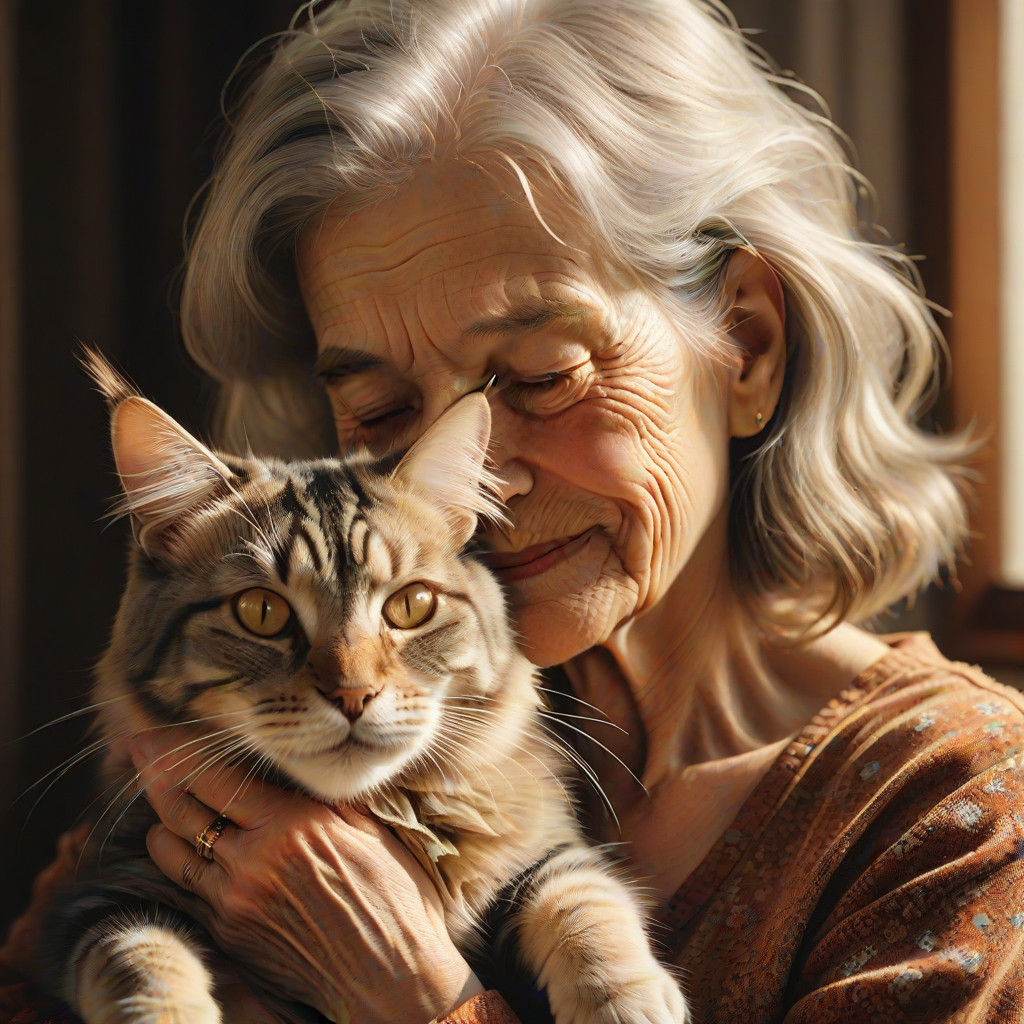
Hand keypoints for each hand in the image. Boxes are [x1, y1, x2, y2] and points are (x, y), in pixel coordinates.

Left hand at [130, 727, 483, 1023]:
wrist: (388, 973)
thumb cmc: (393, 893)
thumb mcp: (365, 826)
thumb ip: (320, 794)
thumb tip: (297, 761)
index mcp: (293, 822)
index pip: (217, 777)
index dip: (180, 753)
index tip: (156, 735)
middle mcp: (255, 858)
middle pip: (183, 808)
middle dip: (156, 775)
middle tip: (138, 752)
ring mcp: (236, 899)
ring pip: (174, 849)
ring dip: (162, 820)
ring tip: (156, 798)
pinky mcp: (230, 931)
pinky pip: (191, 887)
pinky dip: (181, 860)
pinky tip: (180, 845)